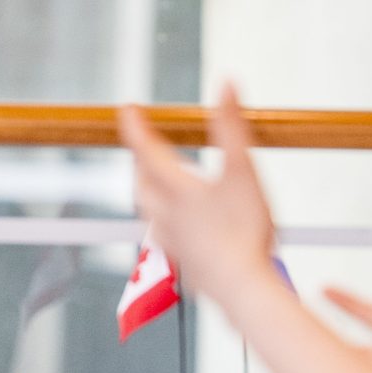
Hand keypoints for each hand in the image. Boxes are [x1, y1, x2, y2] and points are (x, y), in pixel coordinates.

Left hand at [118, 85, 280, 304]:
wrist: (242, 290)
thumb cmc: (244, 231)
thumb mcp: (243, 171)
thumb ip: (232, 126)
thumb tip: (226, 83)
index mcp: (177, 190)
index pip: (146, 150)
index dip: (135, 127)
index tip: (127, 109)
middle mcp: (166, 215)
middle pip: (141, 182)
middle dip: (138, 160)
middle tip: (140, 144)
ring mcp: (173, 242)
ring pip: (149, 211)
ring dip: (148, 191)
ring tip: (155, 181)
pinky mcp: (184, 264)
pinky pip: (165, 236)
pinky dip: (165, 221)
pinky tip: (178, 227)